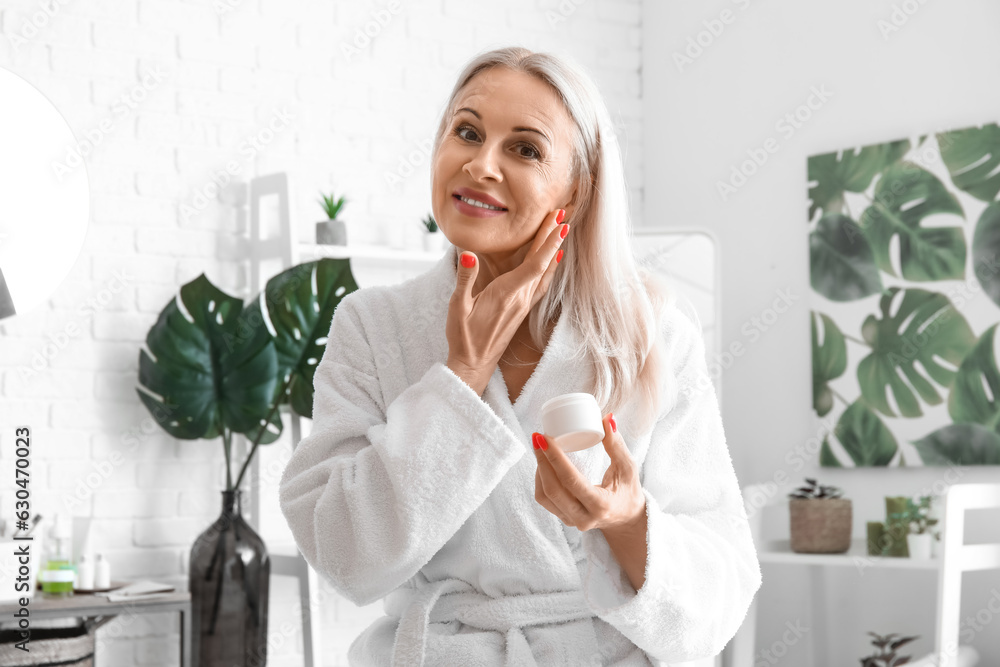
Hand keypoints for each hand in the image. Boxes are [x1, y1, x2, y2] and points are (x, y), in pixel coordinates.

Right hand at [445, 209, 569, 389]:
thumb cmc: (463, 336)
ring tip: (561, 230)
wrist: (474, 363)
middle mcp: (520, 298)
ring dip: (553, 250)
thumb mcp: (457, 306)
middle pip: (542, 263)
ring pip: (544, 273)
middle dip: (552, 237)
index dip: (547, 243)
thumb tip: (468, 254)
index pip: (533, 264)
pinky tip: (553, 261)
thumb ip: (465, 278)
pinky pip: (541, 284)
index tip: (558, 224)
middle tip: (562, 214)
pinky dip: (549, 268)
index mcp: (506, 294)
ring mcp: (523, 305)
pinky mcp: (522, 310)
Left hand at [533, 413, 645, 532]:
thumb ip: (617, 445)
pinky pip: (545, 500)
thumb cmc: (628, 491)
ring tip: (539, 448)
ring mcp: (572, 521)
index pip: (571, 480)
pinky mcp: (565, 519)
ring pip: (545, 496)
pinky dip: (540, 481)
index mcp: (601, 505)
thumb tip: (607, 419)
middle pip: (552, 490)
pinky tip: (542, 464)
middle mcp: (584, 517)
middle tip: (537, 438)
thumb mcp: (628, 468)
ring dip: (539, 471)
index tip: (545, 438)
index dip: (555, 458)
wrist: (627, 518)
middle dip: (542, 461)